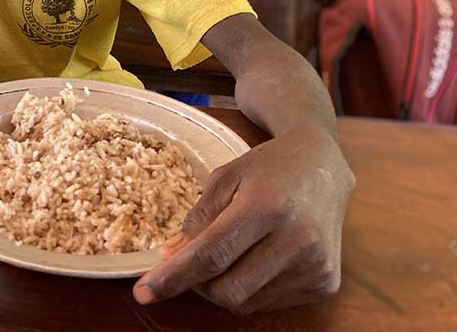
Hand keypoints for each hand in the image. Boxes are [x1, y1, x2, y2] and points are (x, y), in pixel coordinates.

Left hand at [133, 125, 353, 313]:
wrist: (321, 166)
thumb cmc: (266, 168)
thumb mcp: (224, 178)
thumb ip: (196, 220)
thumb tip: (170, 259)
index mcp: (267, 206)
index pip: (211, 255)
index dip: (174, 277)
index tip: (143, 293)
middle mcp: (297, 240)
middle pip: (227, 289)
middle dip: (197, 283)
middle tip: (189, 262)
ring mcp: (316, 266)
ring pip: (246, 302)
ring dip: (222, 286)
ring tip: (226, 253)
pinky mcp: (326, 283)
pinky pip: (269, 303)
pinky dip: (249, 288)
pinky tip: (254, 259)